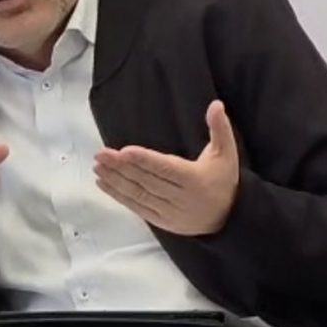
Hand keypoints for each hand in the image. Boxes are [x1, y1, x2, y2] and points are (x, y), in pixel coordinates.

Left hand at [93, 100, 239, 234]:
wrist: (228, 219)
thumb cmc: (224, 179)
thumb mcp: (227, 152)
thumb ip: (220, 127)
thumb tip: (216, 104)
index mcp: (195, 180)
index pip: (166, 168)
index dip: (145, 160)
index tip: (124, 151)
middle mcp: (181, 198)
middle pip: (147, 181)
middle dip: (122, 167)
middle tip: (101, 154)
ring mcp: (170, 212)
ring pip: (139, 195)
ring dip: (116, 181)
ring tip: (98, 167)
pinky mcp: (161, 222)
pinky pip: (137, 208)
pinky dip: (119, 196)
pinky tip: (103, 184)